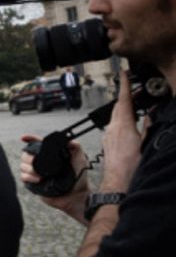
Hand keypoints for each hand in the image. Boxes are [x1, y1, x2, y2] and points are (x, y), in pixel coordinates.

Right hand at [19, 134, 89, 222]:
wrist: (77, 194)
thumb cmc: (79, 177)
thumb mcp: (80, 158)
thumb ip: (75, 146)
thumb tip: (66, 139)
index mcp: (50, 154)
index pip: (37, 143)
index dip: (29, 139)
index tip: (24, 138)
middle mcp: (41, 162)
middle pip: (26, 154)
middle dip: (28, 157)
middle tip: (35, 161)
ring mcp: (36, 172)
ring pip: (23, 165)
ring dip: (29, 168)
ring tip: (40, 175)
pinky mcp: (33, 183)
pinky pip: (23, 177)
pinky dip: (28, 177)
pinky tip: (39, 179)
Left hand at [99, 70, 143, 192]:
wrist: (118, 182)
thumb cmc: (132, 166)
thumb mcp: (146, 143)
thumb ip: (148, 126)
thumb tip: (150, 113)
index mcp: (123, 125)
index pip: (124, 100)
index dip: (124, 85)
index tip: (124, 74)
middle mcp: (112, 128)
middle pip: (118, 107)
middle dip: (126, 96)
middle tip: (135, 90)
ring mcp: (108, 135)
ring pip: (115, 116)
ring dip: (124, 108)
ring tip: (134, 105)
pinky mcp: (107, 142)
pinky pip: (113, 125)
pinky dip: (121, 120)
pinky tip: (128, 124)